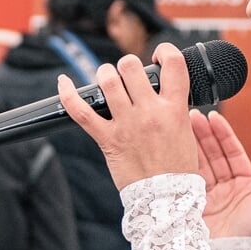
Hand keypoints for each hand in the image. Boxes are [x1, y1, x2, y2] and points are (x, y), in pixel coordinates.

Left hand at [55, 44, 201, 191]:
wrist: (166, 199)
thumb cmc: (178, 169)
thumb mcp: (186, 132)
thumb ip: (175, 109)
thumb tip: (166, 91)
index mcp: (175, 109)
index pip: (173, 64)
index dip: (165, 51)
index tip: (159, 55)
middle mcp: (149, 112)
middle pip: (131, 66)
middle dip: (126, 65)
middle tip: (127, 75)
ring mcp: (126, 125)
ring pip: (108, 81)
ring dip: (104, 74)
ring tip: (106, 79)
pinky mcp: (107, 139)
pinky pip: (81, 112)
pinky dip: (68, 94)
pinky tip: (64, 83)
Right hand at [191, 110, 250, 239]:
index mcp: (245, 185)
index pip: (233, 153)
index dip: (223, 134)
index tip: (213, 117)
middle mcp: (226, 189)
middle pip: (213, 155)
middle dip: (203, 135)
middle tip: (192, 116)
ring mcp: (207, 197)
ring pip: (199, 164)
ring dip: (191, 145)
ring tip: (182, 126)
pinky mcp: (192, 206)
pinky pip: (187, 180)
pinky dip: (182, 164)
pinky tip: (176, 149)